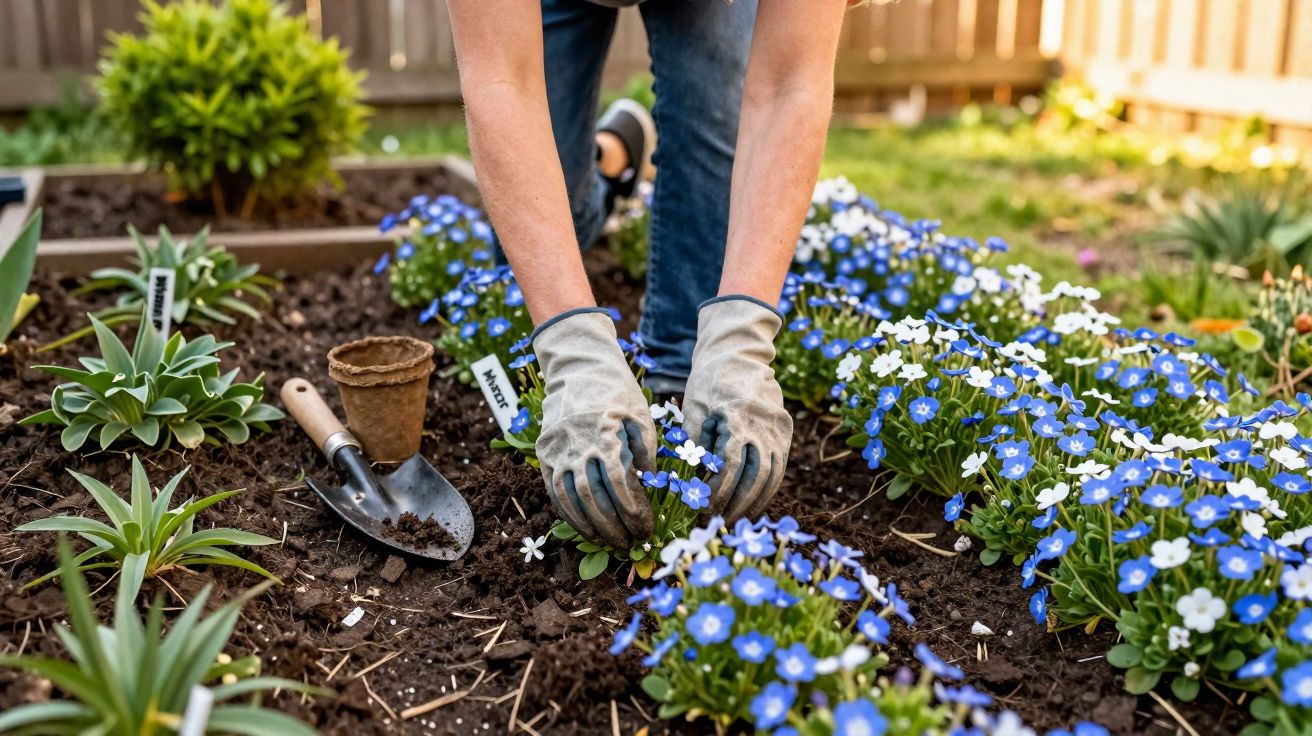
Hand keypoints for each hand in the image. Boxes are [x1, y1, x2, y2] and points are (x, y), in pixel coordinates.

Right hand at [533, 309, 656, 548]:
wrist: (578, 367)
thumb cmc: (617, 390)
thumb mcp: (640, 415)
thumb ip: (644, 452)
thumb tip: (649, 488)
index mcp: (605, 434)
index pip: (619, 484)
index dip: (633, 511)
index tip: (645, 529)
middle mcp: (577, 444)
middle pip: (594, 497)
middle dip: (613, 526)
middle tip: (629, 544)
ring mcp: (557, 450)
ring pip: (571, 498)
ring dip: (590, 526)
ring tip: (608, 542)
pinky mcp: (545, 453)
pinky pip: (554, 490)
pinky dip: (568, 513)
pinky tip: (583, 527)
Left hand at [682, 297, 792, 521]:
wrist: (740, 354)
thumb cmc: (709, 382)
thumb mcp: (694, 409)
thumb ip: (696, 445)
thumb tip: (693, 485)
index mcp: (736, 417)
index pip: (729, 466)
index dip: (718, 491)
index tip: (703, 507)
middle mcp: (763, 424)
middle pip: (754, 476)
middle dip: (737, 504)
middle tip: (720, 521)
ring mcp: (779, 428)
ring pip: (772, 476)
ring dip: (755, 502)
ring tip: (736, 518)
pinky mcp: (786, 430)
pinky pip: (779, 467)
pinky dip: (767, 488)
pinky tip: (754, 502)